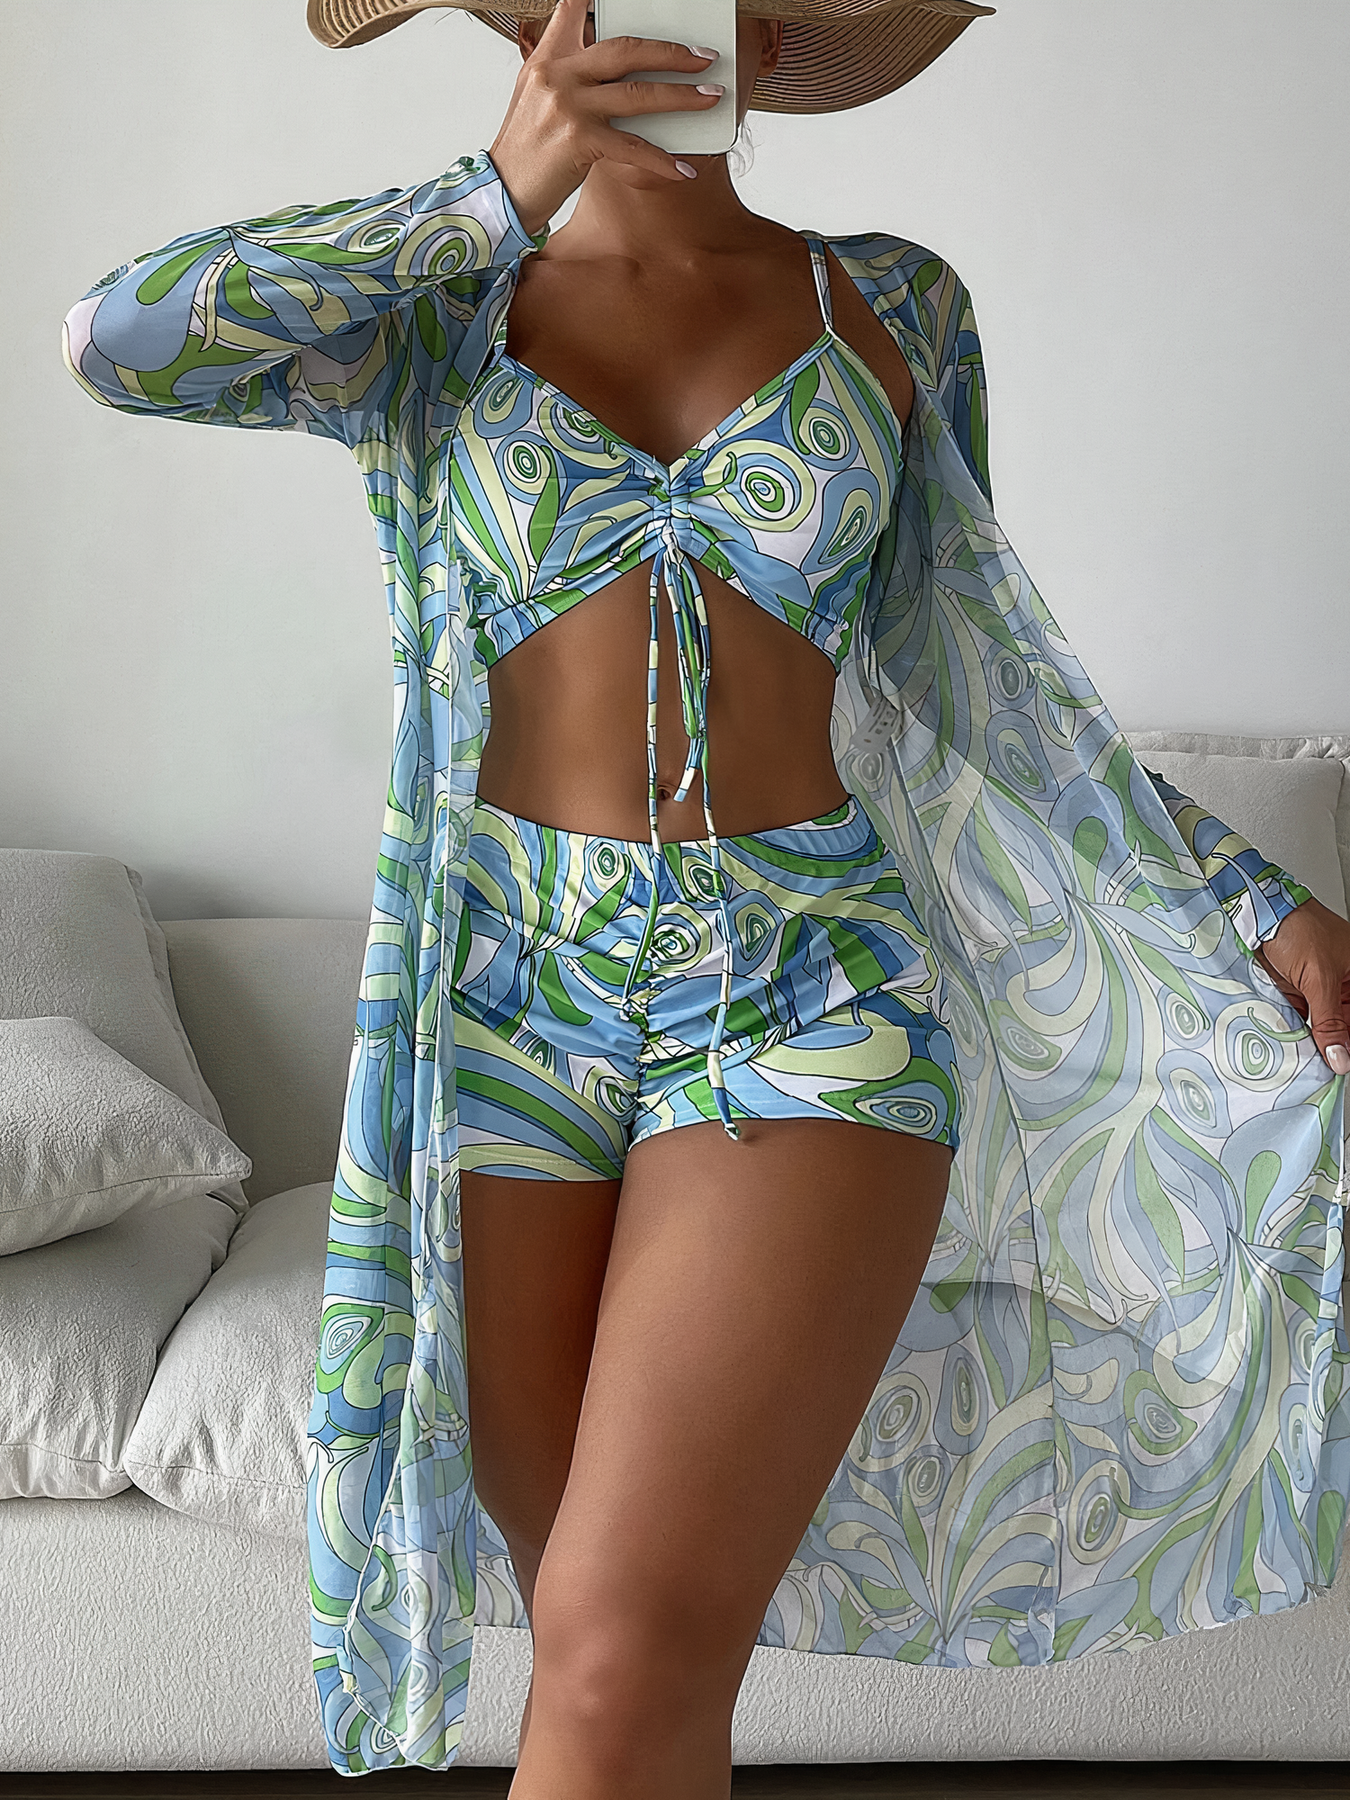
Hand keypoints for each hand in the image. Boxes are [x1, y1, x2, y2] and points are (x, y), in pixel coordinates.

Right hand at [488, 0, 723, 235]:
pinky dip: (661, 160)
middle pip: (626, 50)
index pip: (572, 8)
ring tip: (709, 97)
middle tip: (703, 57)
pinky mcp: (579, 141)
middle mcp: (558, 75)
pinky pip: (633, 147)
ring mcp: (570, 106)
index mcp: (548, 59)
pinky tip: (682, 167)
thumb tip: (615, 71)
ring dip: (681, 96)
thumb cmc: (526, 150)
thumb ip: (570, 75)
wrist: (504, 191)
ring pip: (638, 94)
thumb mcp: (537, 97)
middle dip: (671, 52)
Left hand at [1253, 896, 1349, 1074]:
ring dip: (1304, 1039)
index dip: (1345, 1046)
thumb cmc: (1298, 928)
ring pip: (1313, 1026)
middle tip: (1315, 1067)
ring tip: (1298, 1057)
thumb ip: (1329, 1021)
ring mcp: (1312, 988)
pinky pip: (1291, 1017)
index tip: (1335, 1068)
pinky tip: (1282, 1041)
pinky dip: (1286, 1028)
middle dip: (1324, 1045)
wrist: (1258, 911)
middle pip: (1336, 1027)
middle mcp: (1338, 985)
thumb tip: (1341, 1056)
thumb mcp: (1319, 980)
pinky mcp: (1289, 990)